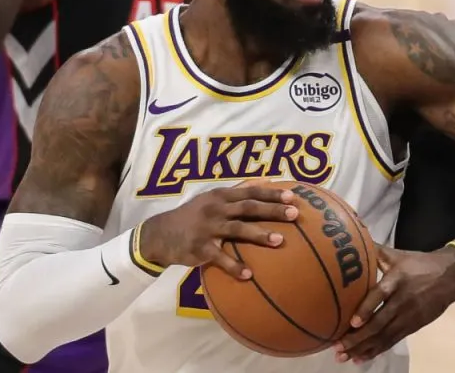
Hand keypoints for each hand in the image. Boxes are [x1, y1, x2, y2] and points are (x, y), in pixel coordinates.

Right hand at [139, 178, 298, 278]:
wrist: (160, 234)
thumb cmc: (193, 216)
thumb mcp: (212, 198)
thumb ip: (237, 192)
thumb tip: (265, 180)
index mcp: (221, 196)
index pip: (250, 192)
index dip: (271, 193)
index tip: (292, 196)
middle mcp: (216, 209)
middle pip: (248, 208)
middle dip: (272, 210)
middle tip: (294, 214)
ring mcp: (208, 228)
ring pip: (237, 230)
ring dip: (259, 235)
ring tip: (279, 241)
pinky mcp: (200, 248)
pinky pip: (220, 258)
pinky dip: (234, 267)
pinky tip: (248, 275)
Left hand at [335, 245, 454, 362]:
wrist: (451, 276)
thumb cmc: (419, 264)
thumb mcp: (398, 255)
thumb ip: (375, 251)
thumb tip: (351, 239)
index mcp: (397, 279)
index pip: (381, 295)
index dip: (368, 309)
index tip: (353, 321)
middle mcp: (403, 300)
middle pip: (380, 322)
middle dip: (358, 337)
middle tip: (337, 347)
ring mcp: (409, 316)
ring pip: (384, 336)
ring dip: (363, 347)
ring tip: (344, 356)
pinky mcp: (413, 326)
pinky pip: (392, 341)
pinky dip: (376, 350)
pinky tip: (361, 357)